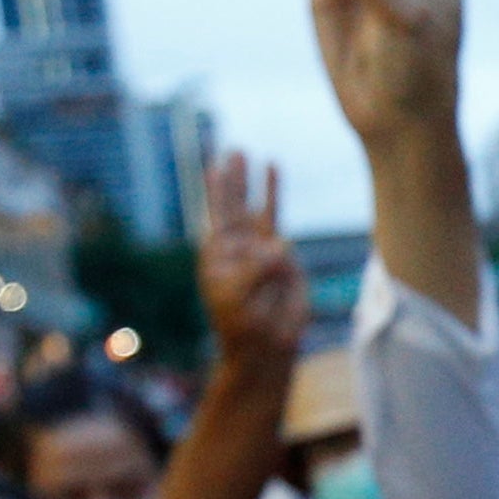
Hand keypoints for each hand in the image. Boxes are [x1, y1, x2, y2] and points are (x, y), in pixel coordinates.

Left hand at [196, 149, 304, 368]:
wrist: (266, 346)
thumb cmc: (243, 325)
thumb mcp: (238, 297)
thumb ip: (254, 269)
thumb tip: (280, 244)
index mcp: (218, 256)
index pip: (217, 216)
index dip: (216, 192)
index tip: (214, 167)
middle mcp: (237, 247)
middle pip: (234, 205)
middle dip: (234, 179)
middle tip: (233, 151)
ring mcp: (260, 249)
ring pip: (257, 208)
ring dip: (254, 183)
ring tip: (252, 156)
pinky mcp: (283, 256)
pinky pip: (279, 224)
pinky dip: (276, 198)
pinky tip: (277, 179)